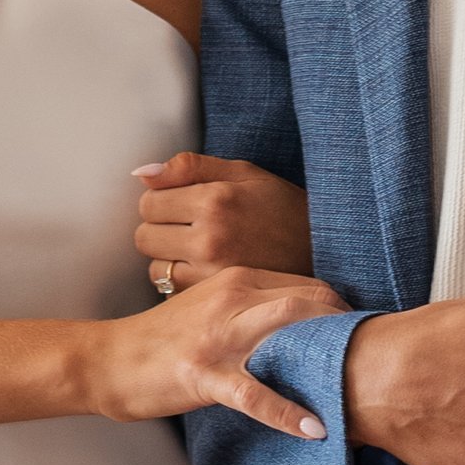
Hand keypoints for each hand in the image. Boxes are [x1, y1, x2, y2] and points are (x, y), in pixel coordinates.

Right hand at [86, 265, 344, 436]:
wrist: (107, 359)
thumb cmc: (160, 340)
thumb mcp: (209, 308)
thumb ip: (250, 307)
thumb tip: (296, 325)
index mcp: (236, 279)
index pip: (306, 285)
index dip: (340, 309)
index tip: (361, 334)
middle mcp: (232, 299)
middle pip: (309, 300)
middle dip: (346, 325)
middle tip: (371, 358)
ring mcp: (218, 337)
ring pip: (288, 331)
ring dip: (328, 356)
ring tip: (357, 383)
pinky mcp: (203, 375)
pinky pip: (255, 395)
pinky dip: (288, 412)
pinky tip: (314, 429)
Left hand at [133, 155, 313, 287]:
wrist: (323, 250)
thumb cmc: (281, 207)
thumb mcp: (242, 173)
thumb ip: (188, 167)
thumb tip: (142, 173)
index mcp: (214, 199)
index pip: (148, 201)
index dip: (161, 201)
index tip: (182, 204)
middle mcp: (210, 237)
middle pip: (144, 236)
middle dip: (160, 229)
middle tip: (189, 227)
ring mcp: (212, 272)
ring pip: (155, 267)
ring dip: (169, 258)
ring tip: (199, 250)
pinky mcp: (216, 297)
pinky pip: (173, 289)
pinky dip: (183, 280)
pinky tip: (206, 269)